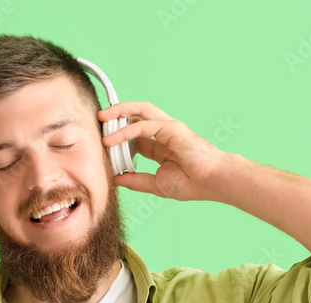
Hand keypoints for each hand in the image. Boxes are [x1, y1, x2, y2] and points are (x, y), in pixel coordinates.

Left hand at [98, 101, 229, 202]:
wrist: (213, 182)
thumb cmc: (192, 183)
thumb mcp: (156, 184)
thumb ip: (136, 180)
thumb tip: (116, 179)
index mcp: (160, 146)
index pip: (134, 135)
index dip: (116, 137)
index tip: (100, 144)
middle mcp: (163, 133)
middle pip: (135, 116)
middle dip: (115, 116)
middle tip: (98, 122)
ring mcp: (167, 128)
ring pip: (139, 111)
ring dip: (119, 112)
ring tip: (102, 118)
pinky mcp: (171, 128)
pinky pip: (143, 125)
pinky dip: (126, 131)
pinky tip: (113, 139)